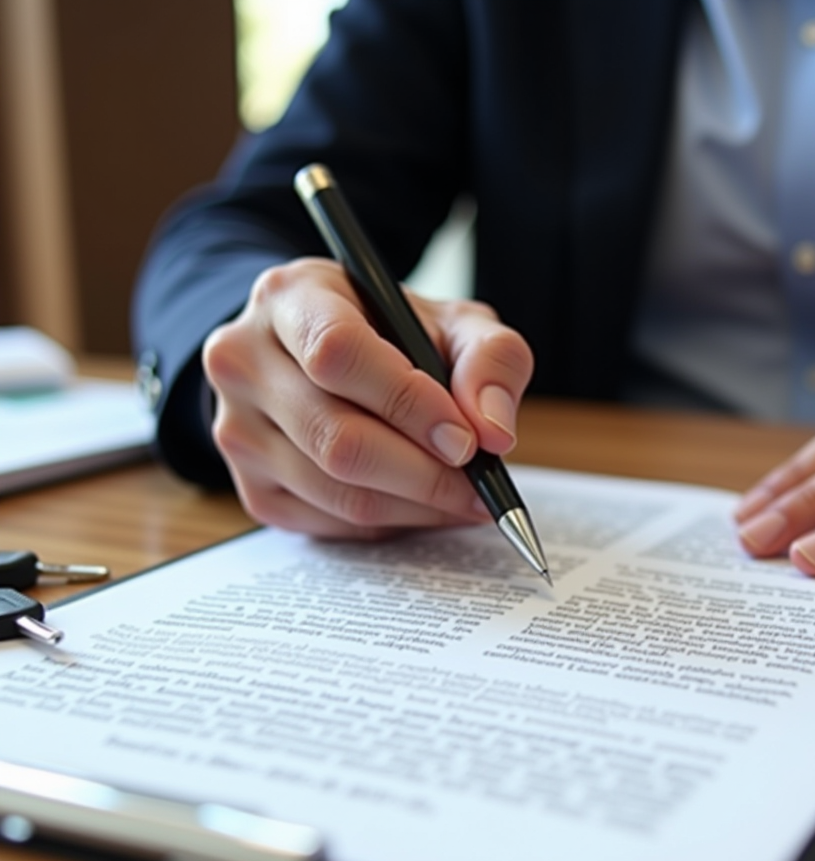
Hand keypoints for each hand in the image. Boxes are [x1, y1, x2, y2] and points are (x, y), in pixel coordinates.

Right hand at [202, 257, 533, 537]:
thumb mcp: (452, 323)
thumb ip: (489, 359)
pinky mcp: (253, 488)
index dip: (407, 403)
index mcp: (289, 298)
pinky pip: (330, 522)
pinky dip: (391, 522)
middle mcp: (243, 361)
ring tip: (466, 497)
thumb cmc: (393, 335)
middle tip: (480, 485)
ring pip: (335, 490)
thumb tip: (493, 432)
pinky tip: (423, 504)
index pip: (336, 352)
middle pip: (335, 437)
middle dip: (423, 472)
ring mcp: (236, 430)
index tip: (466, 440)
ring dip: (415, 505)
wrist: (322, 356)